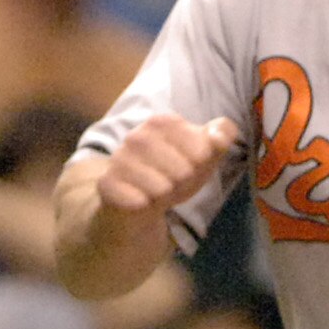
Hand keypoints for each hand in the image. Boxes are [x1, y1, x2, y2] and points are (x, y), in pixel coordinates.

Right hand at [98, 114, 235, 216]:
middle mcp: (137, 136)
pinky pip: (137, 200)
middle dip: (184, 183)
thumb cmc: (172, 173)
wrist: (135, 201)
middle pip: (184, 170)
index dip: (201, 164)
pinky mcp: (107, 183)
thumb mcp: (203, 155)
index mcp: (162, 122)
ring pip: (162, 187)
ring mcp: (120, 159)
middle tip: (173, 183)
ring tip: (159, 192)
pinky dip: (145, 206)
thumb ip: (220, 136)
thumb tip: (221, 137)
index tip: (191, 166)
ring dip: (165, 196)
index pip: (202, 148)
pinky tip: (142, 201)